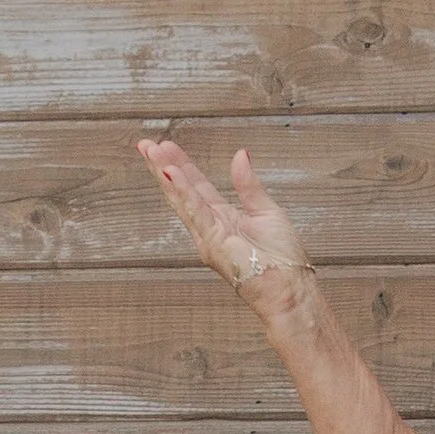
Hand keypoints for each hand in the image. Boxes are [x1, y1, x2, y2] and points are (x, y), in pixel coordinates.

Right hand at [138, 137, 313, 318]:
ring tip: (151, 152)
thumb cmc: (282, 259)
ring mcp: (208, 236)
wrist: (289, 288)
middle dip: (162, 167)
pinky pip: (195, 212)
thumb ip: (248, 184)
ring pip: (182, 199)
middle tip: (145, 145)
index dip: (181, 164)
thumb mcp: (266, 210)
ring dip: (165, 174)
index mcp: (223, 218)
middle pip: (182, 191)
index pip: (196, 186)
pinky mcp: (213, 243)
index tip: (165, 146)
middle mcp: (210, 227)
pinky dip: (183, 193)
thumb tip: (240, 155)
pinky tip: (171, 174)